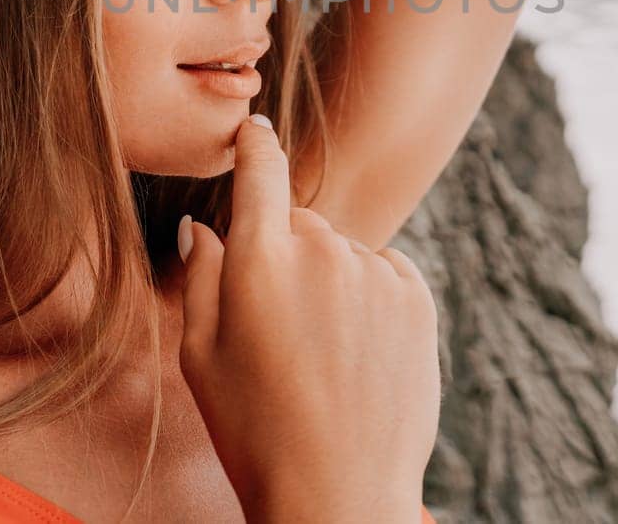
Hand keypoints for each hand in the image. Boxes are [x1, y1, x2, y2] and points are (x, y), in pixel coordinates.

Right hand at [176, 116, 440, 521]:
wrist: (339, 493)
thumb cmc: (254, 431)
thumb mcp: (200, 356)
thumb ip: (201, 278)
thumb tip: (202, 227)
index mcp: (259, 260)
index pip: (260, 172)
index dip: (255, 145)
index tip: (255, 130)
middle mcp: (322, 252)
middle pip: (299, 223)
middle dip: (285, 252)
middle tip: (275, 325)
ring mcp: (375, 273)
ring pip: (343, 252)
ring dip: (330, 281)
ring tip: (320, 356)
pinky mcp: (417, 298)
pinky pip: (384, 272)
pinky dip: (369, 296)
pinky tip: (355, 352)